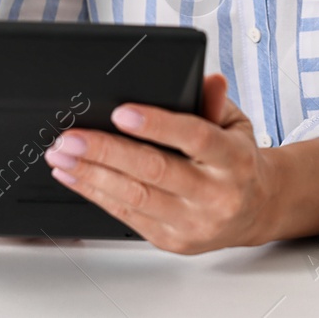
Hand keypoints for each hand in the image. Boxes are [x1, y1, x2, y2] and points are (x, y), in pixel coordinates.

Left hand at [43, 74, 278, 252]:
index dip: (157, 125)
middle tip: (71, 136)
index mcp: (233, 159)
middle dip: (106, 151)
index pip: (195, 138)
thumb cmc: (237, 161)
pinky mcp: (172, 241)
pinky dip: (95, 194)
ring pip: (134, 197)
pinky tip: (74, 176)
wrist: (256, 211)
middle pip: (154, 171)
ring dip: (91, 174)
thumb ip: (214, 102)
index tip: (120, 112)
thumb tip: (207, 78)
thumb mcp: (235, 124)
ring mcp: (193, 222)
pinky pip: (127, 216)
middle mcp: (215, 194)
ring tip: (62, 155)